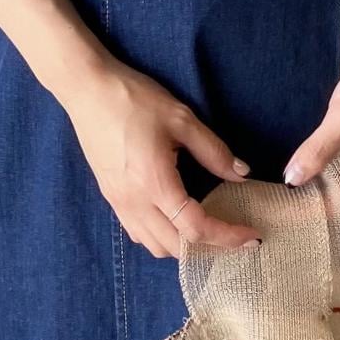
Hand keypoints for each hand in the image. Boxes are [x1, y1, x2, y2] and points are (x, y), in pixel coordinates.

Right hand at [62, 57, 260, 259]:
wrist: (87, 91)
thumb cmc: (135, 100)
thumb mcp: (181, 119)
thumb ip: (214, 151)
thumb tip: (242, 174)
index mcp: (155, 184)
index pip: (195, 228)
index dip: (227, 237)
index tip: (252, 236)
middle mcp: (135, 203)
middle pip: (176, 248)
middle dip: (209, 249)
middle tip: (235, 236)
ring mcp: (119, 203)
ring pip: (154, 246)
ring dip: (184, 246)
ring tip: (207, 228)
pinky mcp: (110, 197)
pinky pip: (138, 233)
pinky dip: (162, 237)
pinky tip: (175, 218)